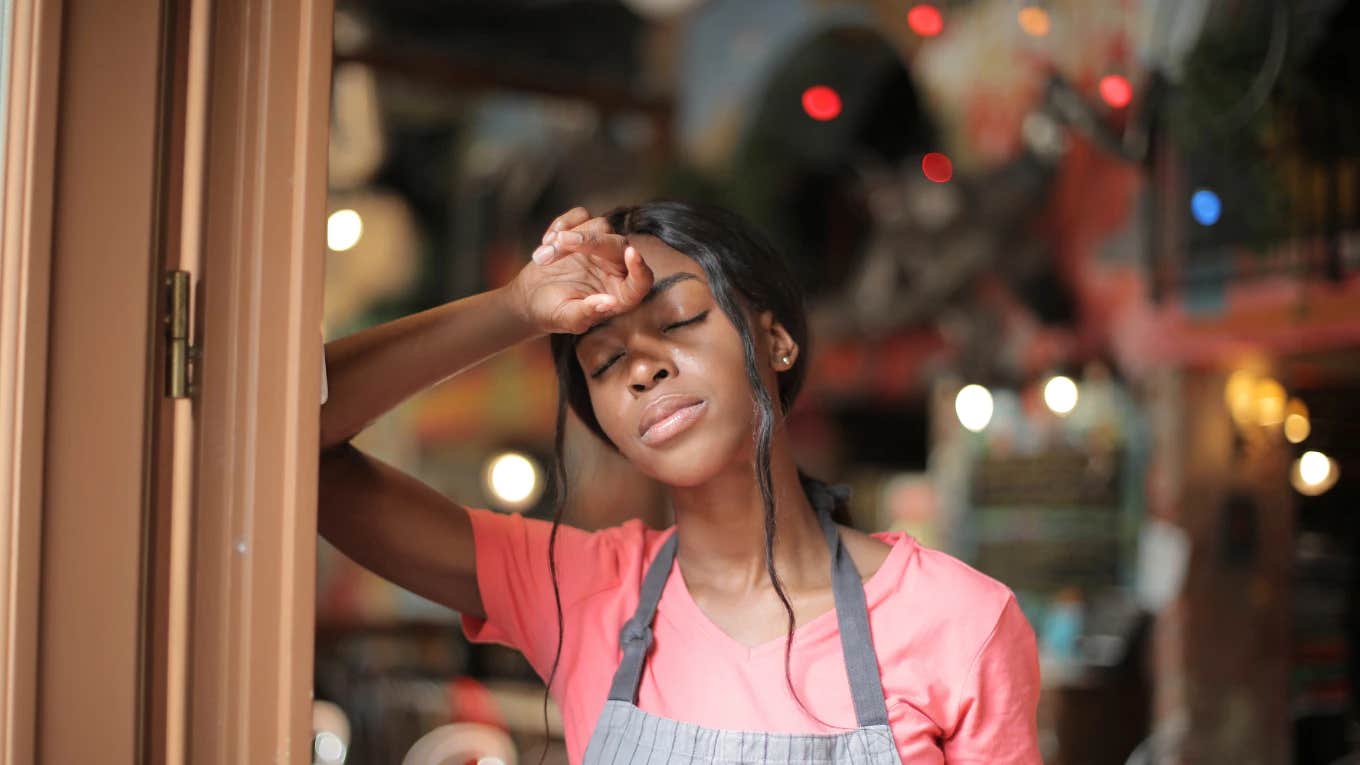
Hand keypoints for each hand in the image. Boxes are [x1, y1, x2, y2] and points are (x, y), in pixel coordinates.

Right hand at [508, 207, 653, 334]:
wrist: (530, 298)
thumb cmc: (552, 313)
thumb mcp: (567, 318)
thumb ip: (588, 313)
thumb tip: (610, 303)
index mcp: (622, 295)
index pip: (642, 280)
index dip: (640, 268)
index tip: (632, 254)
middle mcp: (617, 268)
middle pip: (619, 244)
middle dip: (590, 240)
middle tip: (560, 242)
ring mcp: (602, 248)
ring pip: (600, 226)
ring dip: (567, 237)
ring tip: (542, 257)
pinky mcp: (585, 231)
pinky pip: (582, 215)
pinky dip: (562, 224)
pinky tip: (546, 243)